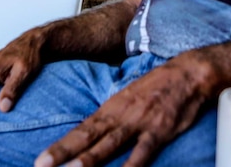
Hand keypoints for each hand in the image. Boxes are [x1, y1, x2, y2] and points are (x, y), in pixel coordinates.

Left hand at [34, 53, 215, 166]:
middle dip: (64, 152)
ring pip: (110, 143)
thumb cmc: (159, 86)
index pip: (81, 130)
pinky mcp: (160, 130)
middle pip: (88, 137)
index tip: (42, 159)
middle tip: (42, 165)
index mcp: (112, 107)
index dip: (61, 145)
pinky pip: (144, 151)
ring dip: (90, 158)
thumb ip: (112, 116)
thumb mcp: (129, 96)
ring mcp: (140, 122)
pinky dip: (132, 164)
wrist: (188, 73)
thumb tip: (93, 132)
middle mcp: (121, 115)